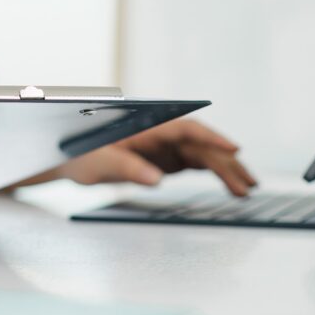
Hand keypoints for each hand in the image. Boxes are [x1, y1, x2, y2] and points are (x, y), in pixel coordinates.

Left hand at [52, 118, 256, 195]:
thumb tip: (156, 180)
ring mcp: (164, 145)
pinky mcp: (165, 157)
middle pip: (200, 144)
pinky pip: (196, 162)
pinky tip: (231, 186)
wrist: (66, 157)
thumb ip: (127, 168)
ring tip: (247, 189)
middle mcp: (160, 132)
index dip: (211, 137)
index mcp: (145, 126)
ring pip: (202, 154)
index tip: (234, 149)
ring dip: (225, 169)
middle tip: (248, 184)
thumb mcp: (99, 163)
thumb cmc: (79, 154)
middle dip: (226, 162)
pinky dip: (214, 173)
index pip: (185, 128)